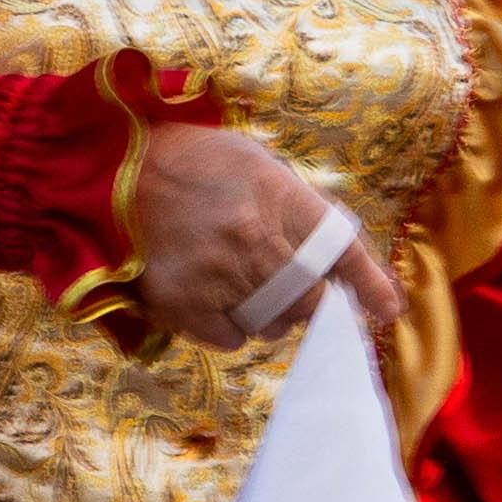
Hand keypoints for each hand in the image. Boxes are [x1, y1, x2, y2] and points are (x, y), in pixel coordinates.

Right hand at [131, 121, 400, 349]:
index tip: (386, 310)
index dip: (369, 284)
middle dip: (309, 304)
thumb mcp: (258, 167)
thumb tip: (341, 264)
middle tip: (292, 290)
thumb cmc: (194, 163)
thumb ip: (300, 211)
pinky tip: (213, 295)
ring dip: (270, 315)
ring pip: (272, 324)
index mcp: (278, 195)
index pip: (340, 249)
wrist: (115, 167)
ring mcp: (216, 273)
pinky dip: (231, 326)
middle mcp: (252, 238)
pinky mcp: (182, 301)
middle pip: (308, 301)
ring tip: (242, 282)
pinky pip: (231, 338)